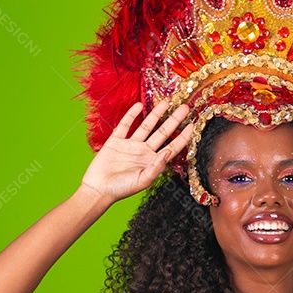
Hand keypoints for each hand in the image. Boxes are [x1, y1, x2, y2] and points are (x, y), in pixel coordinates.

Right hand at [79, 99, 193, 203]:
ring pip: (146, 126)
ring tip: (165, 102)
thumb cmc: (122, 189)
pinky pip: (125, 125)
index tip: (193, 125)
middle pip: (162, 132)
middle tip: (185, 107)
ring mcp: (130, 145)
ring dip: (156, 114)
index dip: (183, 136)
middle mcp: (144, 151)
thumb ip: (157, 167)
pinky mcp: (116, 141)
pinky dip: (131, 115)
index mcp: (153, 161)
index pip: (172, 146)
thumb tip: (169, 151)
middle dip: (174, 120)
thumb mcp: (143, 180)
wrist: (99, 189)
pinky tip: (139, 105)